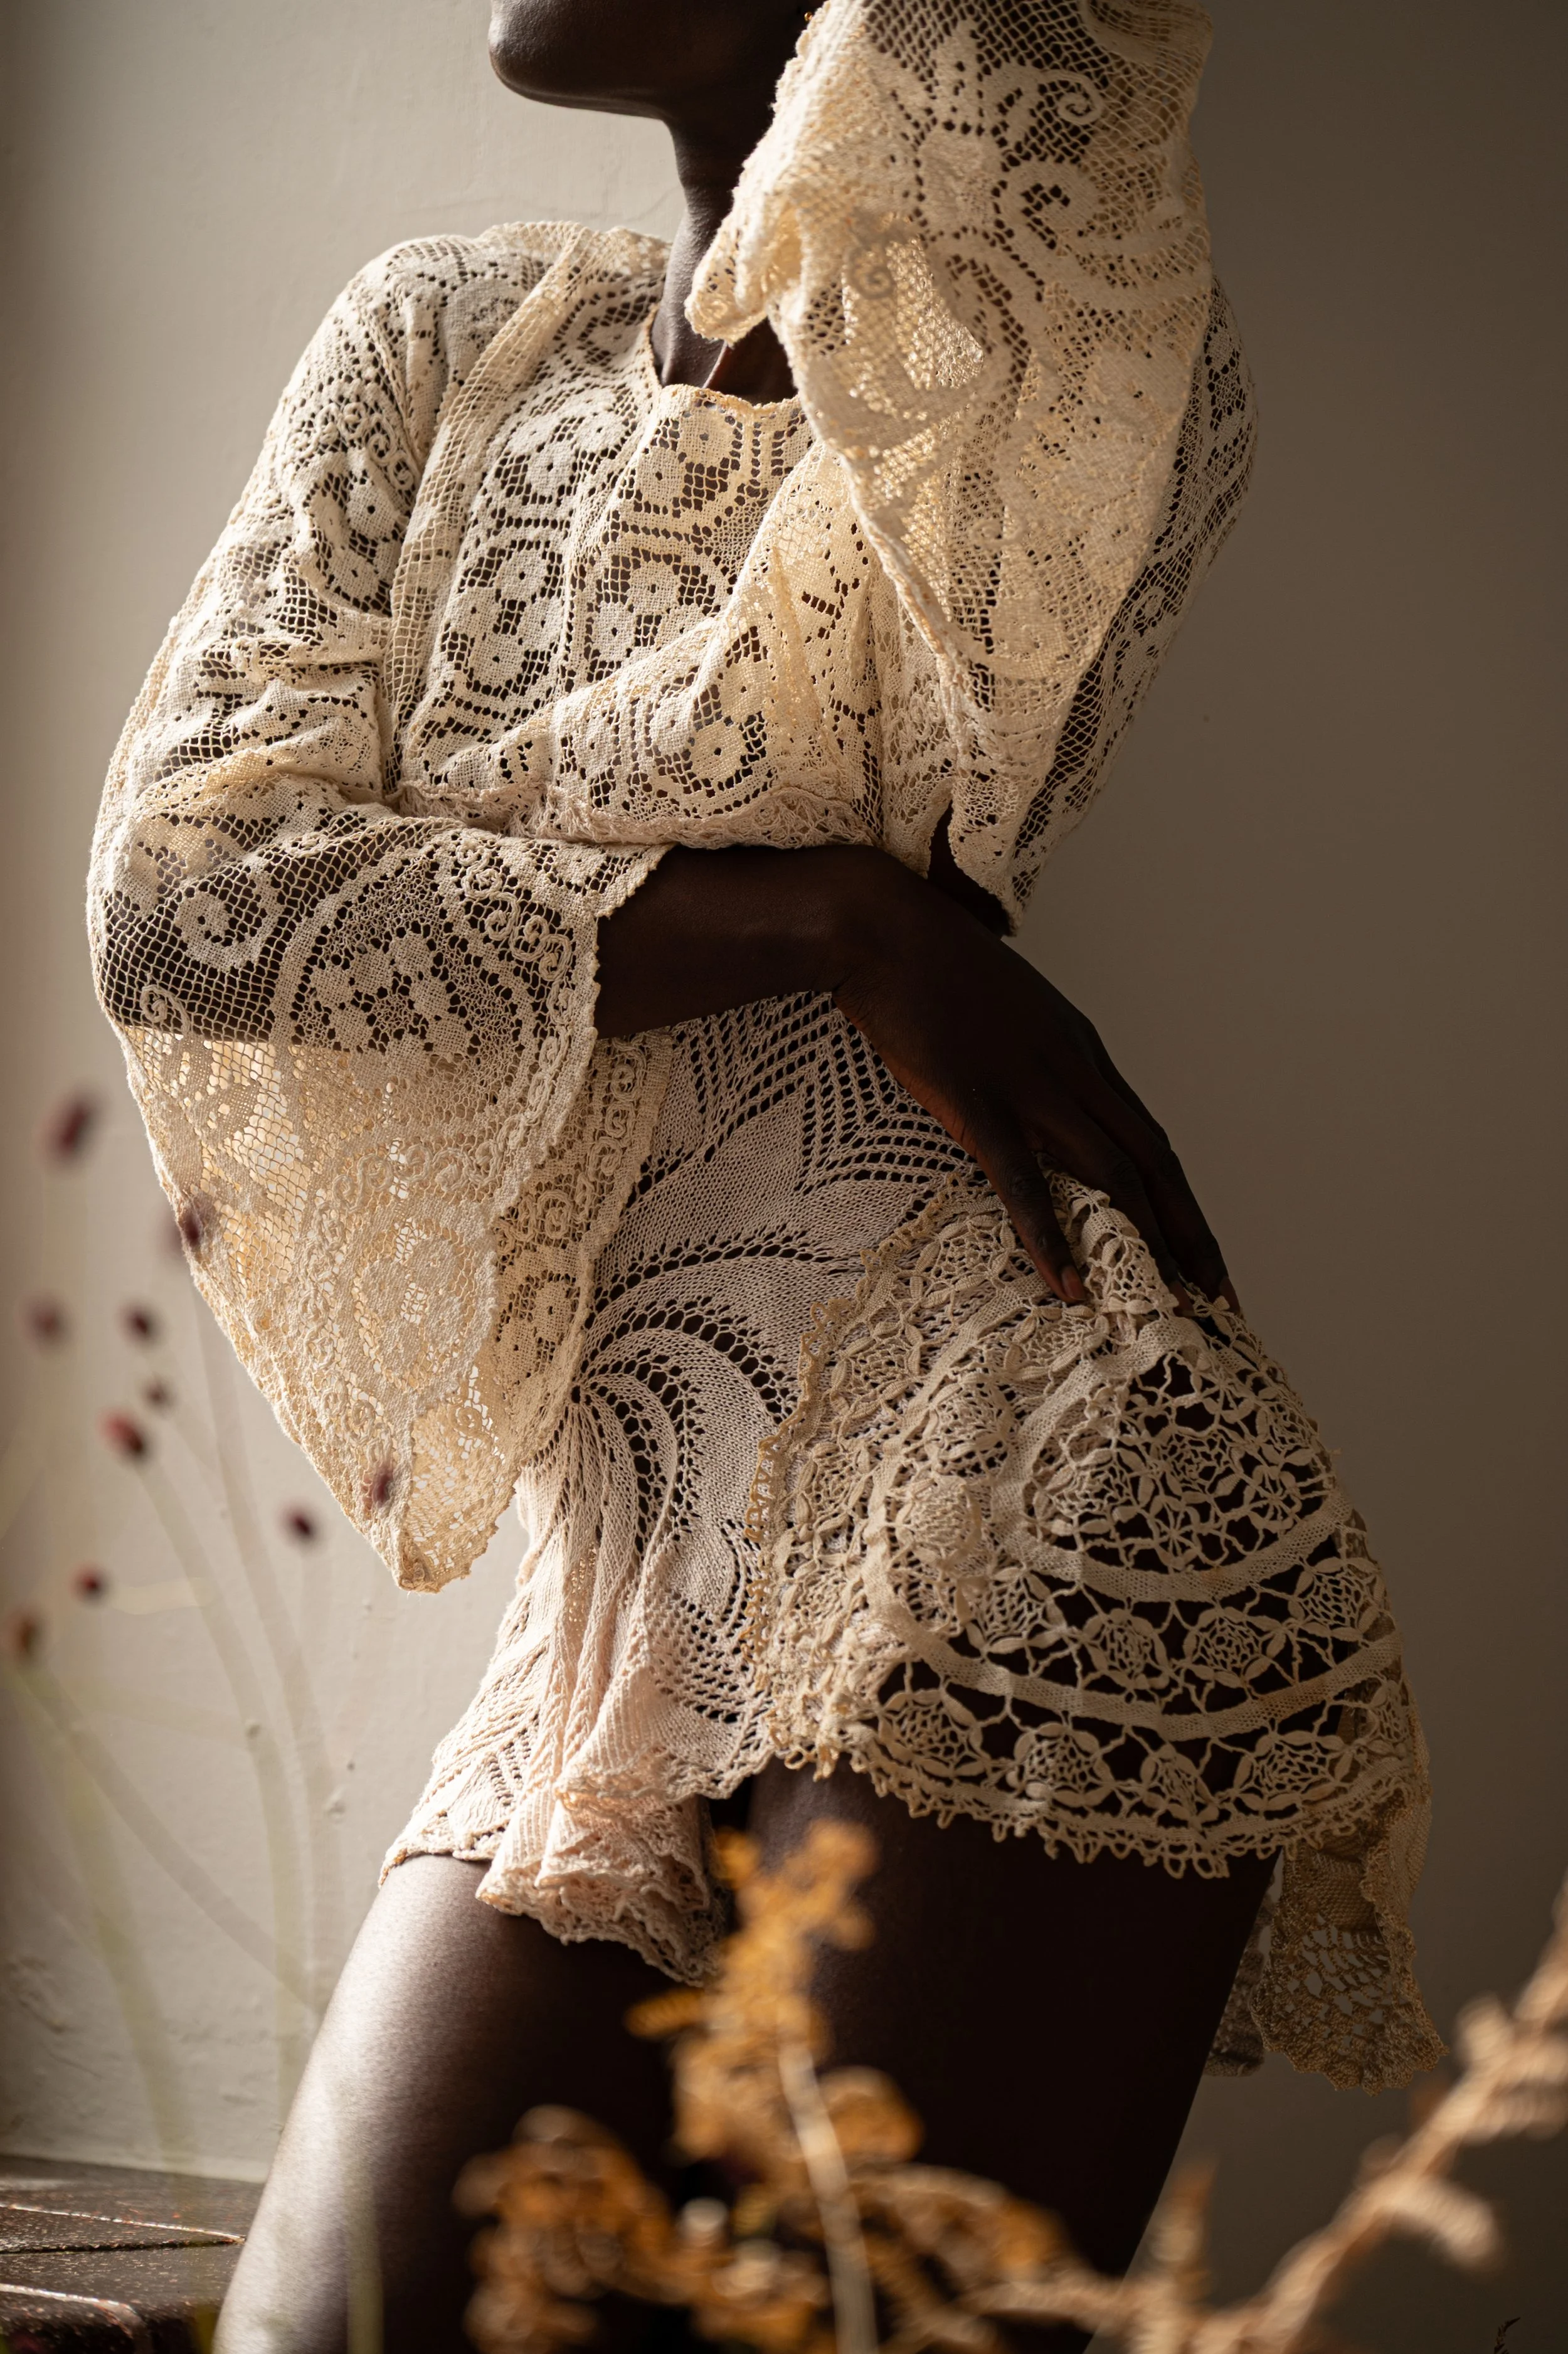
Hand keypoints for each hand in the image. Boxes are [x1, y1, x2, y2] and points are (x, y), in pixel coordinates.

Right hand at [835, 860, 1235, 1311]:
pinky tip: (1067, 1282)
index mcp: (1083, 1052)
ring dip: (1145, 1243)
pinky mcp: (978, 1100)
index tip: (1205, 1256)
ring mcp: (1030, 1085)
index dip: (1186, 1203)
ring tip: (1166, 1304)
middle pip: (1155, 1163)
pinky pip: (1025, 1179)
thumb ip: (1031, 1060)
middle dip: (1191, 1235)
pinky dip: (1051, 1235)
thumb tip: (1037, 1103)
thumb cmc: (931, 969)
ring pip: (1112, 1173)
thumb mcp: (1005, 1014)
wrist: (881, 930)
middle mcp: (1074, 1070)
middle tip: (1218, 1300)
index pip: (1153, 1140)